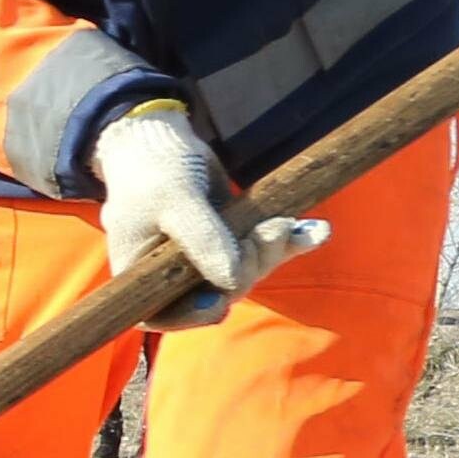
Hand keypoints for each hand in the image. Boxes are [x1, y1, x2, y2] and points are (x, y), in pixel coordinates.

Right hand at [93, 102, 319, 330]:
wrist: (164, 142)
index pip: (167, 315)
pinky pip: (266, 251)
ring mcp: (207, 259)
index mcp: (142, 276)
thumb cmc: (153, 171)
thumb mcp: (175, 201)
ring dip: (274, 249)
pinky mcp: (233, 241)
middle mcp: (173, 276)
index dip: (197, 313)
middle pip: (220, 292)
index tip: (220, 300)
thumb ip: (204, 242)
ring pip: (249, 273)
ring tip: (288, 222)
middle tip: (268, 229)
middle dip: (251, 266)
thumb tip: (235, 284)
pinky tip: (316, 231)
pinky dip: (292, 241)